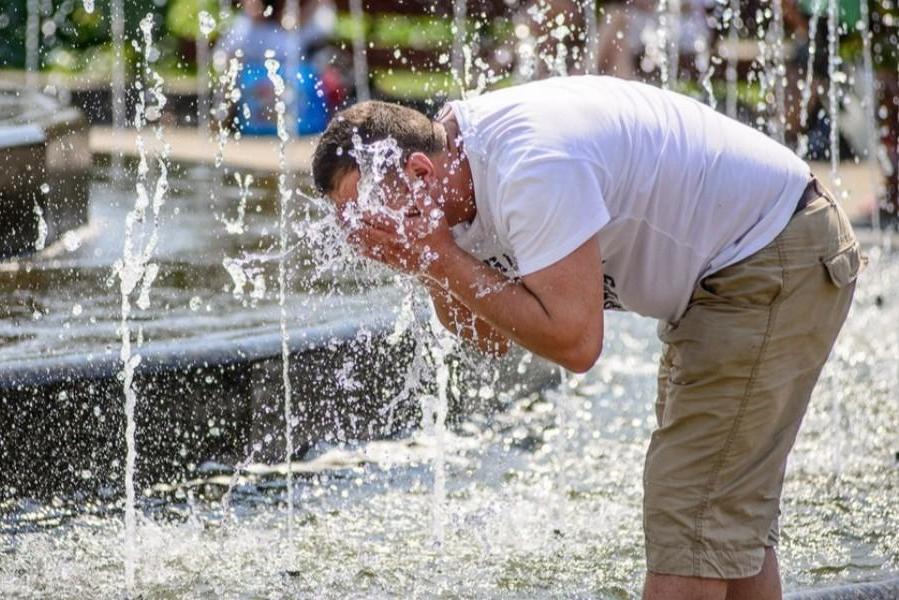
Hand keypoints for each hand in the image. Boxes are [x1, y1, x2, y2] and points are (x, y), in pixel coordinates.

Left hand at [343, 191, 457, 277]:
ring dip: (351, 234)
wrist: (443, 265)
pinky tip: (353, 241)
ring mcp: (390, 254)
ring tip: (341, 225)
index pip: (374, 218)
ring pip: (364, 244)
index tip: (348, 204)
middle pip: (364, 231)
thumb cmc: (439, 238)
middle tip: (337, 212)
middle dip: (349, 222)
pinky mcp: (391, 263)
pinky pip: (370, 255)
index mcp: (401, 228)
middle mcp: (392, 242)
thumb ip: (421, 197)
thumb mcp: (434, 214)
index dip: (358, 211)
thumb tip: (412, 180)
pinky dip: (359, 247)